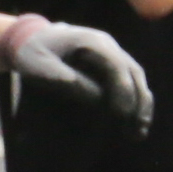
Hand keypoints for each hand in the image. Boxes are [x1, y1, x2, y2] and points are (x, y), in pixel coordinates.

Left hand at [0, 13, 153, 132]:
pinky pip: (129, 81)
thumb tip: (94, 97)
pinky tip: (133, 122)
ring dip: (141, 104)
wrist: (31, 38)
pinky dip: (134, 100)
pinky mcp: (110, 64)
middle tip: (138, 131)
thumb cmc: (32, 52)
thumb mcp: (39, 66)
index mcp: (92, 42)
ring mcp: (111, 53)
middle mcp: (107, 45)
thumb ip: (62, 79)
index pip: (116, 66)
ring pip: (136, 77)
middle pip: (133, 72)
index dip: (122, 91)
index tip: (121, 115)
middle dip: (138, 102)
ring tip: (139, 132)